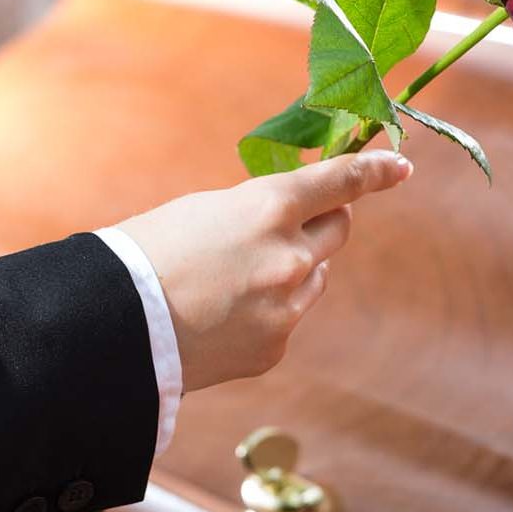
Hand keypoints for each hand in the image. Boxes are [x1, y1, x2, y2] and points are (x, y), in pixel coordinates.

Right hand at [118, 149, 412, 392]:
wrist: (112, 329)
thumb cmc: (145, 254)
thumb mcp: (204, 211)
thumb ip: (257, 213)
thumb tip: (288, 223)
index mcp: (269, 209)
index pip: (341, 182)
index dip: (375, 170)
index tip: (400, 165)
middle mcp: (291, 256)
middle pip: (339, 229)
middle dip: (325, 221)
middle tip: (298, 220)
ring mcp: (287, 306)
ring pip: (314, 276)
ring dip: (294, 268)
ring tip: (235, 276)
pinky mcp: (276, 346)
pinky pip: (288, 317)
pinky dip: (269, 310)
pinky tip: (224, 314)